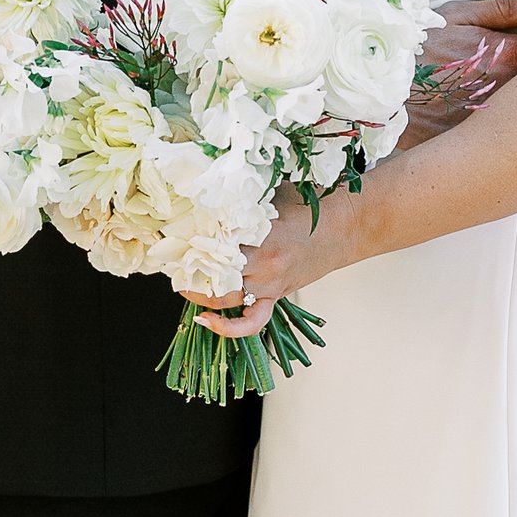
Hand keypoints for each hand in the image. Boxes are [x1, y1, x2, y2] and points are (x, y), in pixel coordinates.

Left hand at [184, 196, 363, 341]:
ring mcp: (270, 285)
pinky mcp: (277, 296)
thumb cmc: (312, 203)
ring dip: (199, 295)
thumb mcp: (272, 192)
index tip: (173, 236)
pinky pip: (252, 321)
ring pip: (225, 299)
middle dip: (189, 270)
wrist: (346, 225)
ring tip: (182, 285)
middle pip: (214, 275)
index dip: (190, 241)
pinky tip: (207, 322)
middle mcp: (264, 265)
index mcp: (261, 236)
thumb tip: (210, 188)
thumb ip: (243, 198)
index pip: (215, 244)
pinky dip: (229, 328)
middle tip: (170, 261)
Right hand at [403, 0, 516, 140]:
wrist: (382, 91)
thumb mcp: (457, 17)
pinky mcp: (483, 139)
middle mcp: (512, 89)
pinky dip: (513, 124)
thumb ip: (503, 11)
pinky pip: (510, 131)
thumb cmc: (419, 48)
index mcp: (510, 55)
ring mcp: (499, 118)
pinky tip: (508, 118)